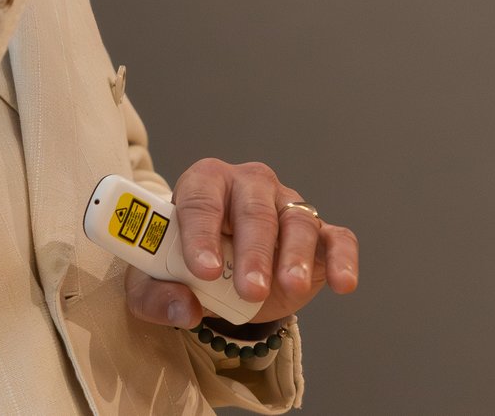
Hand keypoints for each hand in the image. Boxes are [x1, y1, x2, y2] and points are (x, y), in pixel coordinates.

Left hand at [123, 159, 359, 330]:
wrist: (215, 273)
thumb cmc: (180, 265)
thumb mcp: (150, 284)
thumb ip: (156, 296)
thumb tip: (184, 310)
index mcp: (204, 183)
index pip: (201, 199)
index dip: (201, 233)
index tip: (204, 270)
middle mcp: (248, 185)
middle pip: (254, 208)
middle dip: (253, 250)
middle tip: (250, 289)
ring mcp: (286, 205)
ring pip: (297, 220)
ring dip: (295, 256)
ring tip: (292, 287)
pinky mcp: (318, 234)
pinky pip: (336, 238)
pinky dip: (343, 258)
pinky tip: (343, 283)